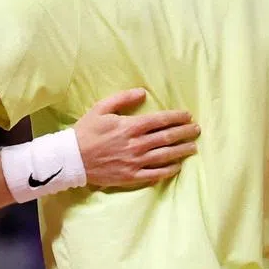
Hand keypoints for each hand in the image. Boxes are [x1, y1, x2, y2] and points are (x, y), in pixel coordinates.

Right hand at [74, 88, 198, 187]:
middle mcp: (136, 144)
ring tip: (193, 147)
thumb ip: (122, 98)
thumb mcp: (101, 108)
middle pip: (167, 137)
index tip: (188, 116)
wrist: (72, 158)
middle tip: (197, 130)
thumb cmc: (86, 131)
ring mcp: (135, 162)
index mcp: (130, 126)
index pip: (160, 120)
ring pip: (165, 156)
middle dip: (185, 132)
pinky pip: (155, 174)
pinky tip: (177, 166)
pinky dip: (168, 170)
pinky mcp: (131, 176)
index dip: (177, 117)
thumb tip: (143, 92)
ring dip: (182, 150)